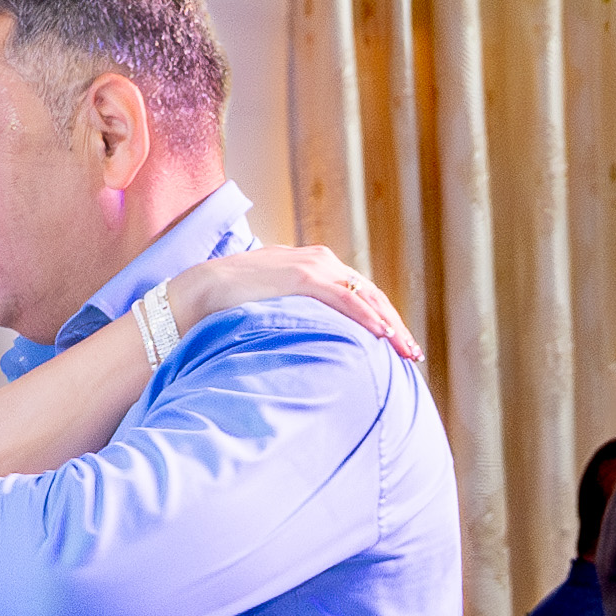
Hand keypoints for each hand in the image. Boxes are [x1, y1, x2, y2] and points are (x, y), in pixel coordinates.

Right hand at [170, 244, 421, 363]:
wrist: (202, 290)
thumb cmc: (232, 303)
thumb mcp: (276, 304)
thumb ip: (298, 311)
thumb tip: (309, 338)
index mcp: (317, 267)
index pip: (361, 295)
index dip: (383, 320)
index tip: (398, 347)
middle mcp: (322, 262)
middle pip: (371, 296)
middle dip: (395, 326)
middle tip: (413, 354)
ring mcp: (314, 266)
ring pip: (365, 297)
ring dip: (389, 325)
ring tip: (406, 350)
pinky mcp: (304, 276)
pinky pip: (344, 298)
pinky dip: (366, 316)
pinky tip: (382, 334)